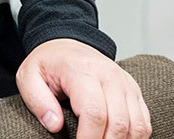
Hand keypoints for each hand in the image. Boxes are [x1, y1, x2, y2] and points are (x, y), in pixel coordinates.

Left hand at [17, 39, 150, 138]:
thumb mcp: (29, 76)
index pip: (94, 112)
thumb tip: (55, 125)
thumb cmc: (48, 63)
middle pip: (119, 123)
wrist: (66, 44)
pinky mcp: (134, 91)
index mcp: (82, 71)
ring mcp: (125, 83)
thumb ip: (38, 101)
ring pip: (137, 126)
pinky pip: (144, 123)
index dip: (89, 138)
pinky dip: (134, 138)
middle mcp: (109, 75)